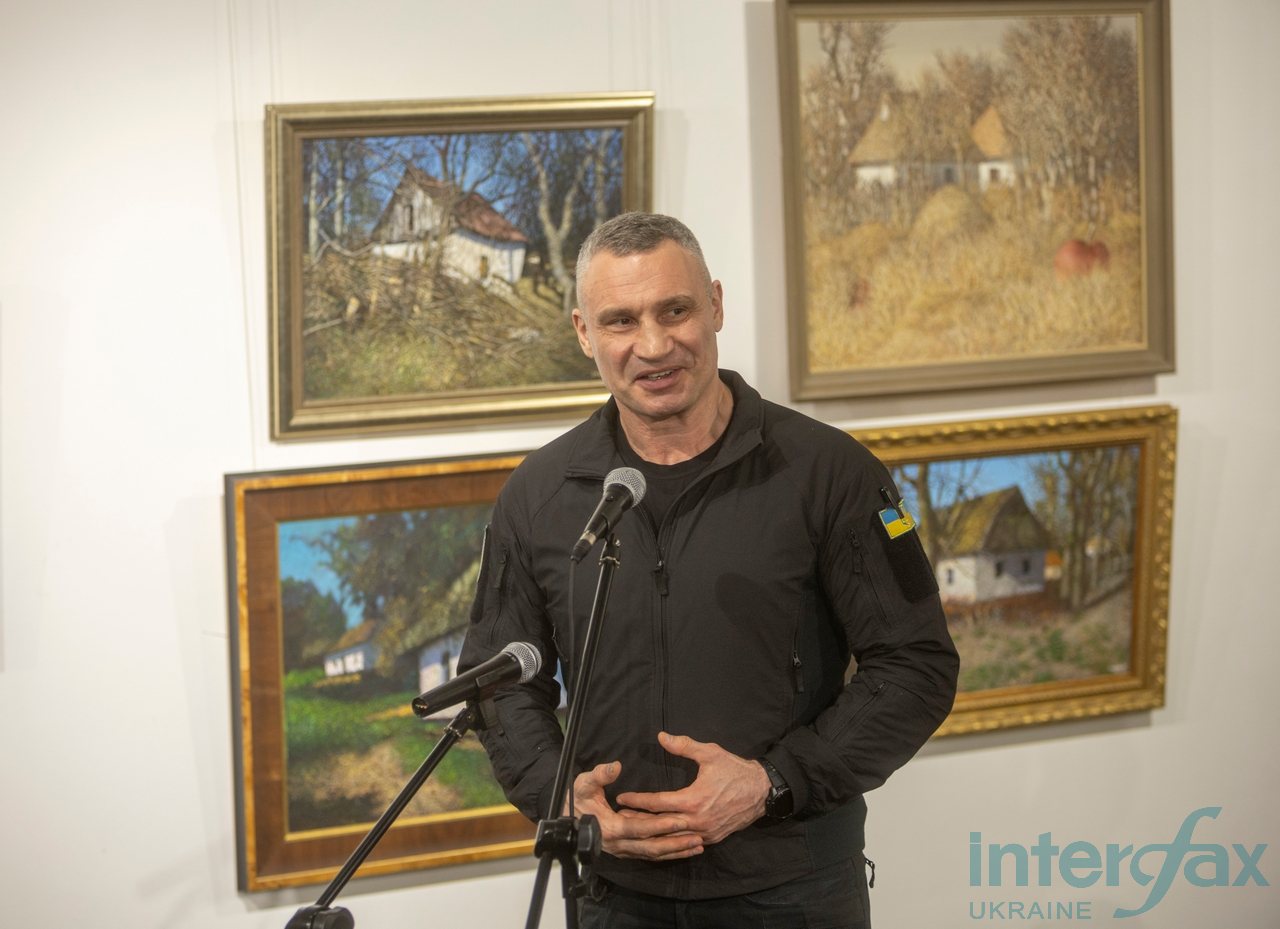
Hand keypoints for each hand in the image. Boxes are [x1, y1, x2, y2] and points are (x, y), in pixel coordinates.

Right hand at [570, 760, 703, 860]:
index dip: (661, 825)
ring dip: (676, 851)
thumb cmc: (576, 799)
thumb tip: (615, 766)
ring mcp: (624, 850)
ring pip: (653, 854)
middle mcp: (619, 844)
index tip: (681, 819)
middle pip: (652, 846)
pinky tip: (685, 850)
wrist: (567, 819)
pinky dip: (669, 854)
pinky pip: (651, 855)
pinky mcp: (628, 850)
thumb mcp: (584, 783)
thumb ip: (600, 774)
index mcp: (610, 828)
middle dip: (676, 842)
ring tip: (698, 846)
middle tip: (698, 837)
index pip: (640, 828)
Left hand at [615, 732, 770, 845]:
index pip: (658, 803)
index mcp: (693, 800)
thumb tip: (660, 737)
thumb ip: (684, 746)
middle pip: (660, 825)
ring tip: (634, 827)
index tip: (621, 798)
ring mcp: (704, 833)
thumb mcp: (710, 753)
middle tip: (619, 816)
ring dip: (652, 833)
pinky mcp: (712, 839)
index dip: (638, 800)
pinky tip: (659, 837)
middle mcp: (696, 821)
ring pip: (672, 838)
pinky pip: (686, 842)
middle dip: (639, 820)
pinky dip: (670, 840)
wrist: (762, 792)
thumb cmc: (734, 770)